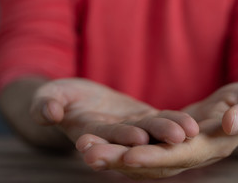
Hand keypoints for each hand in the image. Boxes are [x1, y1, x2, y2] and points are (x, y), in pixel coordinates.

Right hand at [29, 78, 198, 162]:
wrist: (80, 100)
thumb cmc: (60, 98)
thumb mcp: (49, 96)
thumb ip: (45, 104)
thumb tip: (47, 112)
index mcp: (88, 134)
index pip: (104, 138)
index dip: (119, 138)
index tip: (136, 137)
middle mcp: (113, 137)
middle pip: (135, 140)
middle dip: (155, 140)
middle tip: (175, 138)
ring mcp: (131, 130)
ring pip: (153, 133)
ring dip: (171, 133)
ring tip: (189, 131)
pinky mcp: (144, 120)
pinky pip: (161, 122)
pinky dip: (175, 122)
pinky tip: (192, 125)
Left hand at [74, 82, 237, 178]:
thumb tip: (232, 125)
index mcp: (212, 146)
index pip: (180, 156)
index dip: (155, 157)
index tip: (127, 155)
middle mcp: (191, 154)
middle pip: (152, 162)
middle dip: (122, 160)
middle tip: (90, 154)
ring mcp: (177, 149)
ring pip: (142, 157)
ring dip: (114, 155)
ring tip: (85, 148)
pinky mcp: (167, 139)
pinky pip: (141, 145)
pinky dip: (120, 145)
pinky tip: (98, 140)